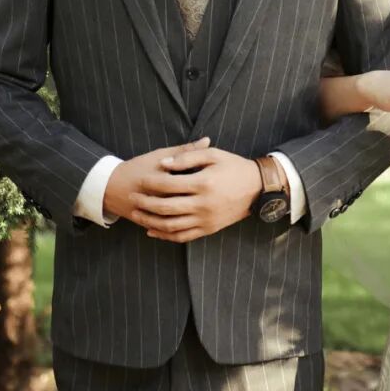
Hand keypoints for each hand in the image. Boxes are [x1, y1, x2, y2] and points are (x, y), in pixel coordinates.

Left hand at [106, 138, 262, 242]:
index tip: (140, 180)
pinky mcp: (209, 229)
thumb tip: (163, 163)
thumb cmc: (234, 167)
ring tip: (137, 214)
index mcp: (204, 183)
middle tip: (132, 198)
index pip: (168, 184)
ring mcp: (206, 219)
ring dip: (150, 221)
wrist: (257, 188)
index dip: (151, 182)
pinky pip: (182, 236)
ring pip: (171, 225)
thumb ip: (188, 155)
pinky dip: (165, 235)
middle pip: (166, 206)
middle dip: (145, 202)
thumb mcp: (214, 155)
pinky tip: (152, 230)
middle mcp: (203, 204)